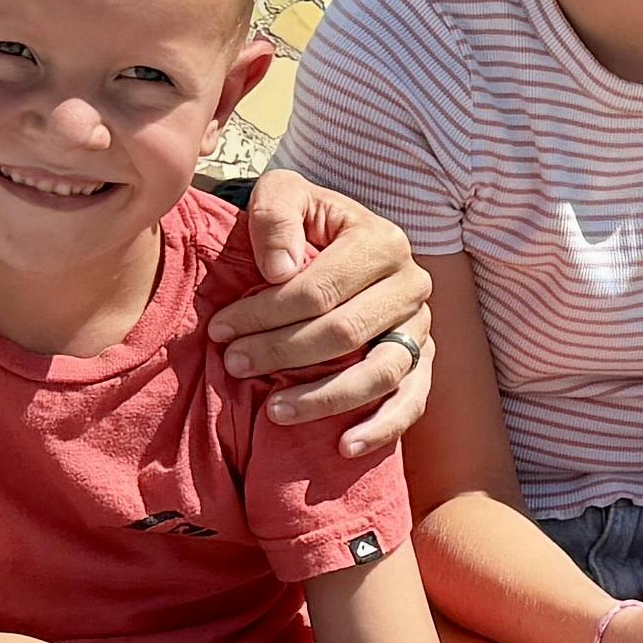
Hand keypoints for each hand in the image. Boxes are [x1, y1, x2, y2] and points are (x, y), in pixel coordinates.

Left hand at [219, 176, 436, 457]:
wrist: (337, 242)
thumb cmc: (303, 224)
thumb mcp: (284, 195)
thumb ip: (276, 213)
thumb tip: (281, 270)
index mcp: (382, 241)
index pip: (319, 289)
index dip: (265, 314)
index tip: (221, 330)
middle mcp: (412, 284)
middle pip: (345, 333)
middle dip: (281, 353)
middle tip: (234, 364)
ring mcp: (420, 327)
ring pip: (379, 373)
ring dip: (323, 398)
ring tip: (274, 410)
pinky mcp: (422, 361)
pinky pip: (411, 401)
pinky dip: (382, 427)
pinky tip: (344, 447)